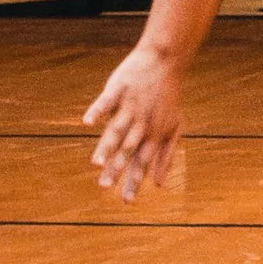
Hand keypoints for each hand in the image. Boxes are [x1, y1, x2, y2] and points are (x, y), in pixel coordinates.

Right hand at [84, 40, 187, 201]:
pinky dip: (97, 111)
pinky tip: (87, 123)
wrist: (166, 61)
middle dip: (117, 169)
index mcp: (153, 133)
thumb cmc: (168, 97)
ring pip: (116, 130)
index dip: (135, 182)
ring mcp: (130, 106)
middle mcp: (141, 123)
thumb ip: (167, 155)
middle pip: (127, 150)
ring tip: (95, 164)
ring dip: (106, 147)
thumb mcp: (175, 127)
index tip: (127, 202)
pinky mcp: (119, 89)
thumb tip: (160, 184)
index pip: (142, 162)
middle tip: (104, 188)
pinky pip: (106, 102)